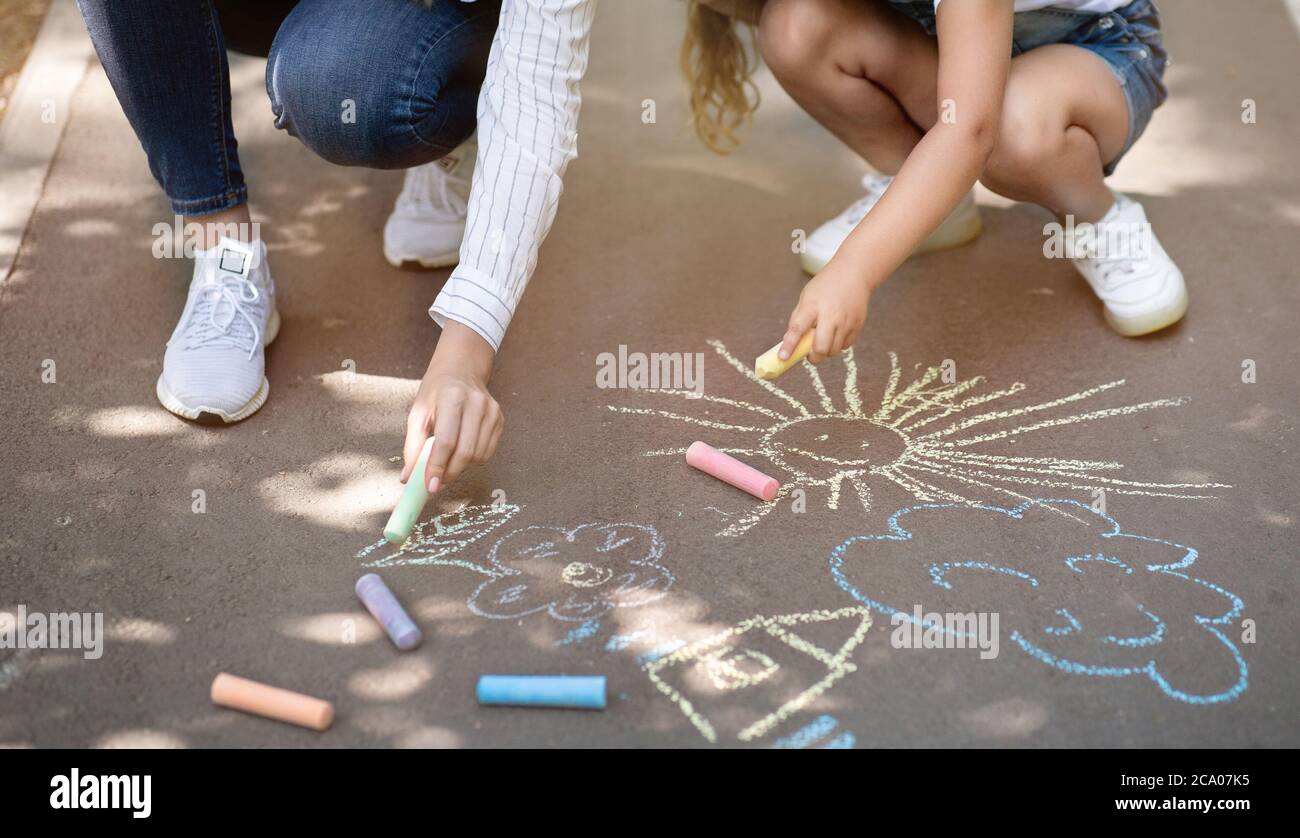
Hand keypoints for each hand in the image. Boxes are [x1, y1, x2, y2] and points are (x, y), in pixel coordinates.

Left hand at [402, 321, 502, 492]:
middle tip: (436, 483)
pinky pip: (487, 452)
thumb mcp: (418, 412)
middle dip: (449, 473)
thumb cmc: (436, 391)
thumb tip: (408, 478)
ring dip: (460, 468)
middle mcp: (476, 403)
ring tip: (446, 463)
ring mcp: (492, 411)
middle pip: (465, 452)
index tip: (429, 486)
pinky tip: (460, 451)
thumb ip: (413, 446)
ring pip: (478, 456)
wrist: (461, 369)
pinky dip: (472, 460)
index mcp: (452, 397)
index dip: (437, 466)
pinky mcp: (500, 419)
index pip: (447, 441)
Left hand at [779, 260, 872, 363]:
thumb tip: (790, 342)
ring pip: (833, 350)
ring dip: (826, 350)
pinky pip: (846, 345)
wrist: (854, 273)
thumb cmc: (826, 285)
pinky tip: (836, 333)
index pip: (798, 329)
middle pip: (821, 348)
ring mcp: (846, 321)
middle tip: (810, 353)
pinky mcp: (857, 325)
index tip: (783, 357)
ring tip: (823, 338)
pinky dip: (838, 344)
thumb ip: (798, 319)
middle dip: (813, 356)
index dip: (790, 346)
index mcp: (812, 306)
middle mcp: (830, 315)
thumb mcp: (806, 297)